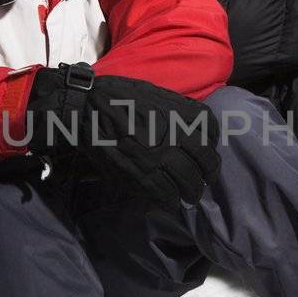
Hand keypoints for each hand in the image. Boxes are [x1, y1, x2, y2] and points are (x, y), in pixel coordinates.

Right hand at [26, 63, 221, 208]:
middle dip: (207, 174)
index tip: (206, 151)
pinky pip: (166, 195)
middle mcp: (176, 135)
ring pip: (190, 182)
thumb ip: (176, 111)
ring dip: (192, 192)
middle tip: (202, 180)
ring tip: (188, 196)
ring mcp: (159, 157)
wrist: (86, 108)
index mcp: (181, 112)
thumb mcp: (155, 95)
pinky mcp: (142, 175)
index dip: (211, 144)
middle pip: (206, 161)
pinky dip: (170, 201)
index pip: (211, 131)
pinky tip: (168, 200)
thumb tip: (191, 130)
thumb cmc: (117, 97)